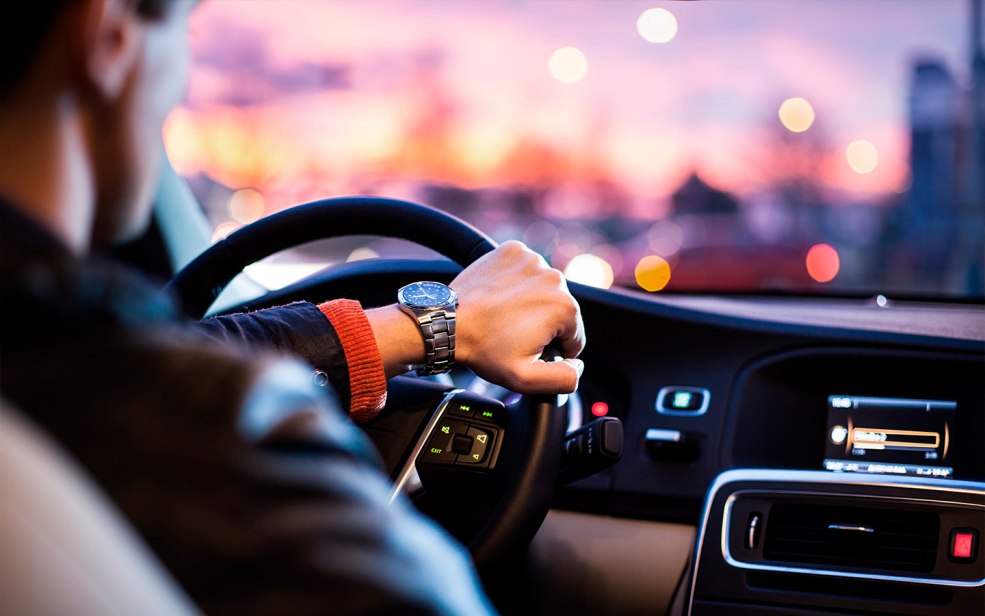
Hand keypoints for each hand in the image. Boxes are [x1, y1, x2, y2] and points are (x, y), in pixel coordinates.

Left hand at [451, 241, 585, 393]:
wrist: (448, 322)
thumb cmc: (483, 348)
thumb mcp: (526, 379)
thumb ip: (563, 379)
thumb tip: (578, 366)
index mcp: (564, 307)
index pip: (574, 336)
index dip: (552, 349)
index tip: (527, 348)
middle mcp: (554, 278)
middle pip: (560, 311)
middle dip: (542, 325)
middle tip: (512, 334)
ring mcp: (533, 260)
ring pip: (543, 290)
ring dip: (531, 303)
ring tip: (504, 316)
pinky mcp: (513, 251)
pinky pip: (526, 271)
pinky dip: (517, 282)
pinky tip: (500, 297)